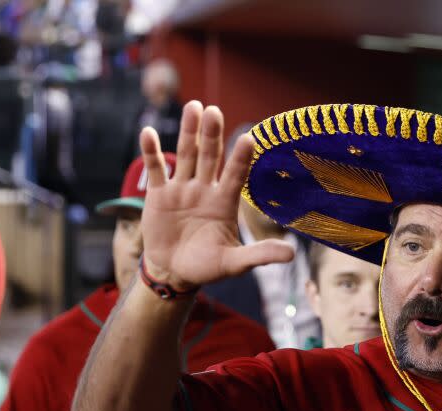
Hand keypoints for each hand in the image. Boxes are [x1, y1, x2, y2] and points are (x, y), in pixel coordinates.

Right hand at [139, 101, 294, 290]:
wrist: (175, 271)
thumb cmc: (207, 266)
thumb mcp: (234, 263)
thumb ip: (260, 255)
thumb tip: (292, 255)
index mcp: (225, 202)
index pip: (235, 175)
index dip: (240, 158)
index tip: (249, 138)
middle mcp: (205, 189)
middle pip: (210, 157)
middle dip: (212, 135)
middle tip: (215, 111)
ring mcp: (182, 189)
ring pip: (187, 155)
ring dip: (189, 132)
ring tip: (193, 106)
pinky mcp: (159, 194)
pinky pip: (156, 169)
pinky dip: (152, 151)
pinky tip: (148, 132)